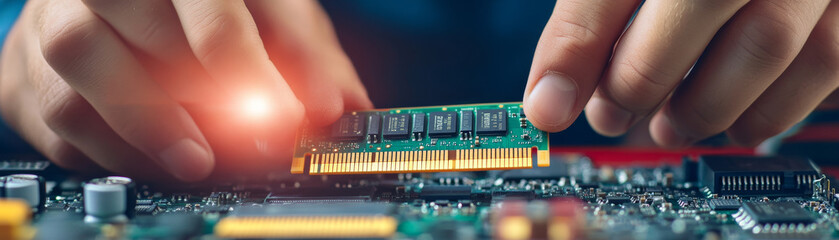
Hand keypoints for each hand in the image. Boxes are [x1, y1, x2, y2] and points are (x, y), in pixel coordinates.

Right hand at [0, 0, 371, 180]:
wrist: (118, 3)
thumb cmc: (202, 6)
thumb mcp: (268, 12)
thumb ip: (306, 55)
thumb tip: (343, 106)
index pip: (214, 10)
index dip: (252, 72)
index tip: (286, 120)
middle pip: (138, 28)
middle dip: (199, 99)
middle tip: (242, 146)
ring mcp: (55, 18)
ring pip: (81, 66)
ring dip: (146, 126)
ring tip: (197, 161)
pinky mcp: (26, 67)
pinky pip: (54, 111)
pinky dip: (108, 146)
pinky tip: (152, 158)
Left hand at [523, 0, 838, 147]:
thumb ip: (592, 15)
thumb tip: (550, 100)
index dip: (575, 51)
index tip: (546, 107)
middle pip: (696, 6)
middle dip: (639, 82)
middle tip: (611, 113)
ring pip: (766, 45)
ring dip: (703, 107)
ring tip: (668, 125)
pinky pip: (824, 62)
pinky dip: (772, 109)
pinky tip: (735, 123)